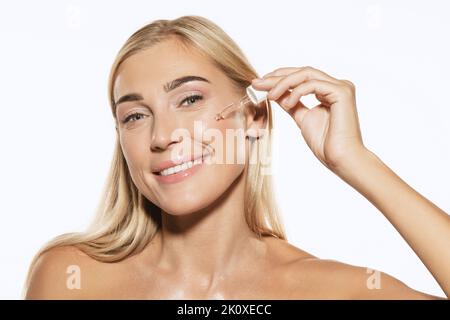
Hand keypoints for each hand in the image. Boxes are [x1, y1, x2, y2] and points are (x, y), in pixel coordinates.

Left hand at [252, 66, 366, 171]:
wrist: (340, 159)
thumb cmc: (326, 144)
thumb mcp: (302, 118)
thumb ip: (291, 104)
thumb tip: (274, 93)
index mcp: (329, 90)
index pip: (301, 77)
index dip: (279, 78)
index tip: (259, 84)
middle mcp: (336, 85)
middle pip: (302, 72)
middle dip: (277, 77)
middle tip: (257, 83)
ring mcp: (341, 87)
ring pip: (306, 74)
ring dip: (283, 83)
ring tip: (270, 96)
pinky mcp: (342, 92)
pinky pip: (313, 84)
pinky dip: (296, 92)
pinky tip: (287, 103)